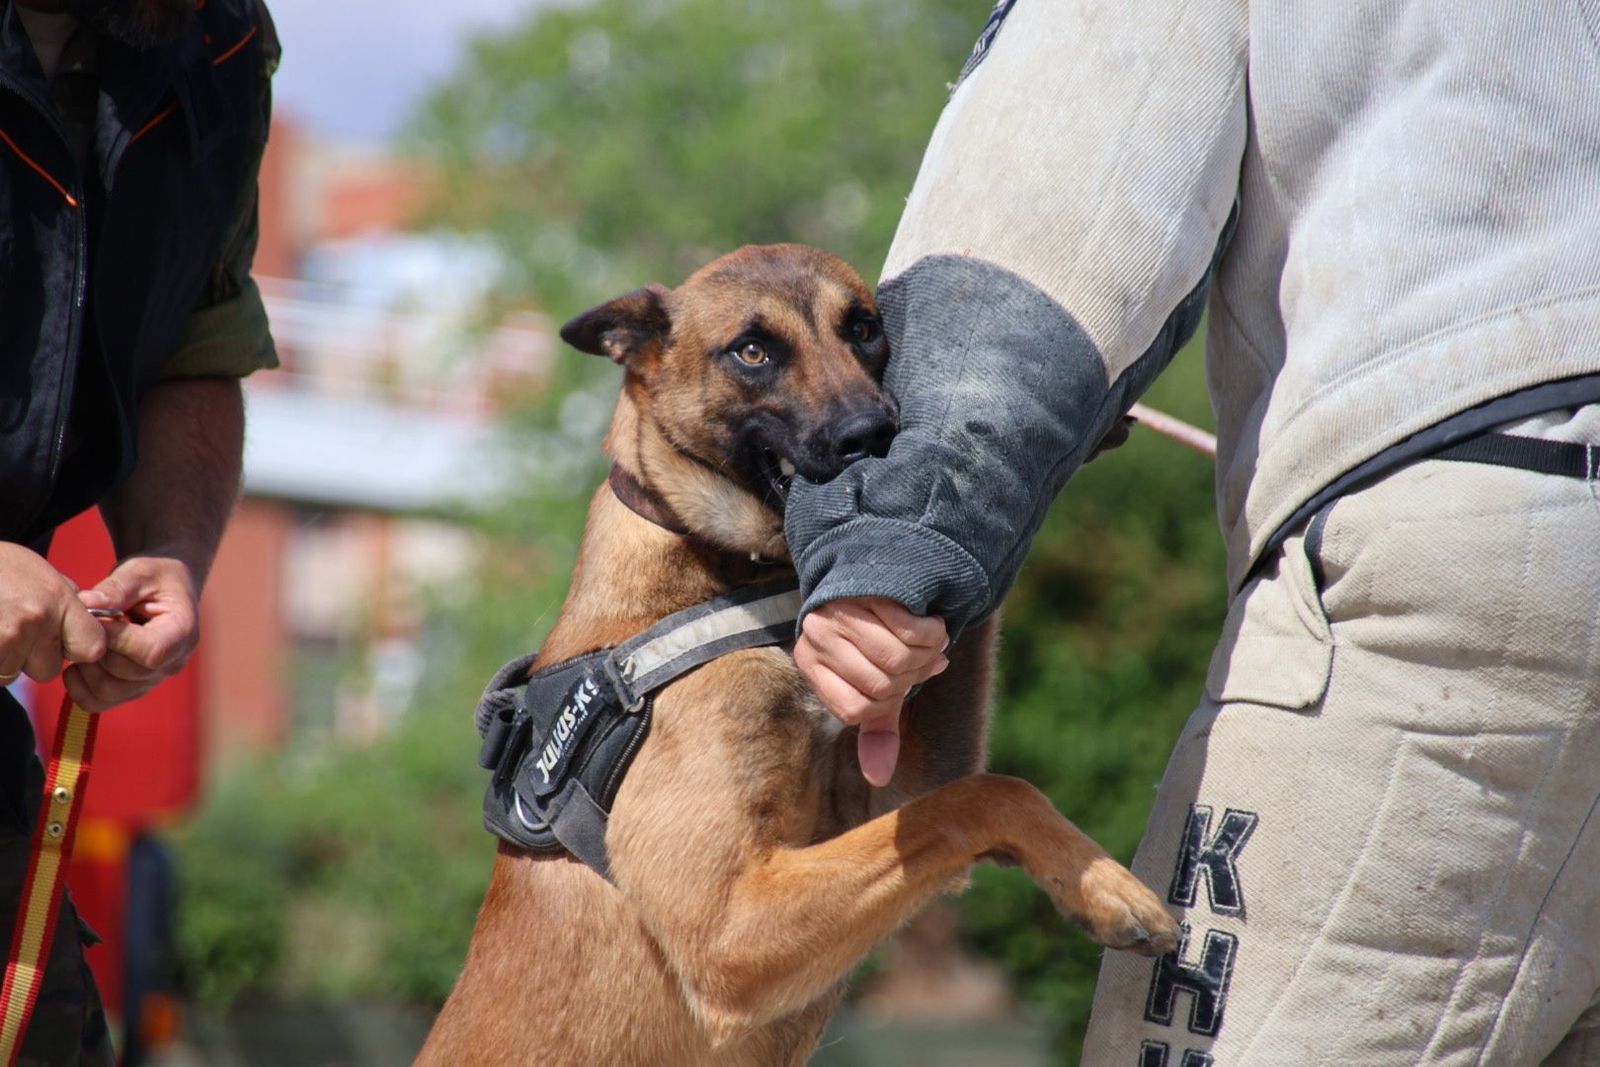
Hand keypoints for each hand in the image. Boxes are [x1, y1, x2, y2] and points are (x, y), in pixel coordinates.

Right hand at [0, 543, 107, 684]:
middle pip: (48, 669)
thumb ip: (65, 597)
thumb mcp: (37, 571)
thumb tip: (90, 616)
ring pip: (12, 674)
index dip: (76, 647)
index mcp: (58, 599)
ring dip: (2, 660)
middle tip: (11, 631)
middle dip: (31, 658)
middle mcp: (35, 619)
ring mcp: (5, 636)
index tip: (62, 641)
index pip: (91, 647)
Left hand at [65, 555, 199, 711]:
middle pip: (126, 673)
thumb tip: (87, 602)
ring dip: (85, 667)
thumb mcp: (140, 572)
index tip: (94, 615)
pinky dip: (79, 686)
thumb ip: (116, 588)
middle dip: (96, 649)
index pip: (151, 651)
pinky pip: (100, 702)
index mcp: (182, 632)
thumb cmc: (157, 577)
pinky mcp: (133, 688)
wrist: (166, 591)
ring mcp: (153, 679)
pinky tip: (78, 662)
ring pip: (109, 691)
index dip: (116, 639)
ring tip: (83, 642)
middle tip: (83, 624)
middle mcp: (172, 663)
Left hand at [794, 598, 948, 787]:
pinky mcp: (866, 586)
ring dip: (926, 654)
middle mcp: (817, 637)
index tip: (901, 682)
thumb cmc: (873, 638)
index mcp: (811, 664)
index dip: (888, 701)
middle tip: (924, 658)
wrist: (877, 572)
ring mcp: (838, 609)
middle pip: (882, 684)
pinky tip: (930, 621)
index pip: (856, 709)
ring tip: (929, 640)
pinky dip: (930, 630)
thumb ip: (876, 728)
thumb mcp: (872, 682)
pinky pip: (909, 627)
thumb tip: (878, 779)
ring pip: (897, 657)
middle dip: (913, 675)